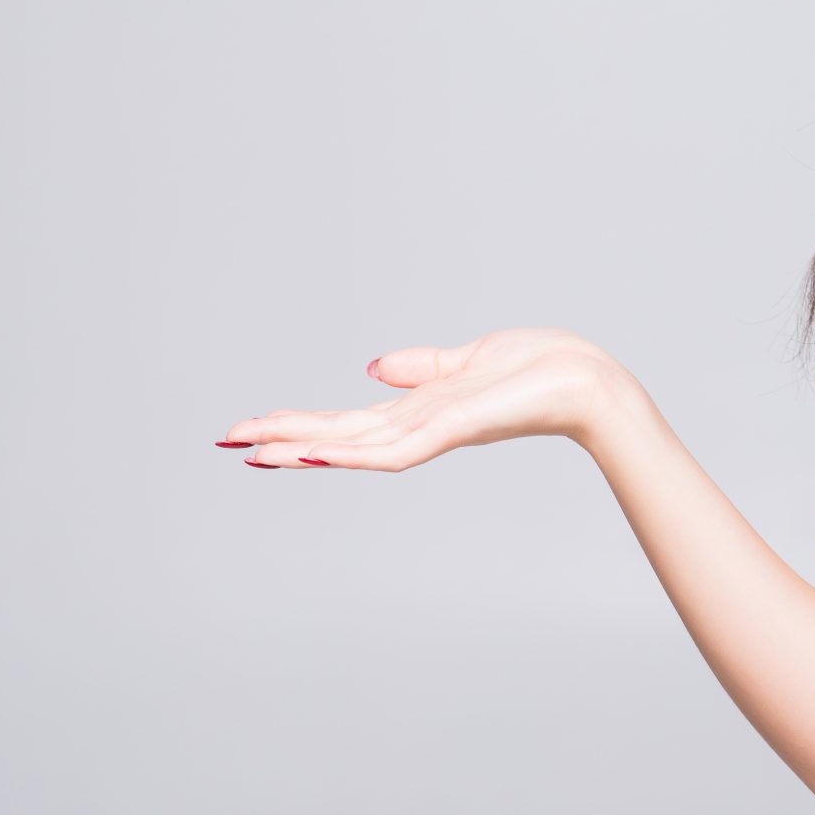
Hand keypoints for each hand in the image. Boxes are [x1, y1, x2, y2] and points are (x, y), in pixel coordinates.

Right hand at [218, 327, 629, 470]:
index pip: (345, 422)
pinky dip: (357, 454)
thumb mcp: (468, 359)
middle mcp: (419, 428)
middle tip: (224, 443)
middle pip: (337, 437)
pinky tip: (319, 454)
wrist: (590, 382)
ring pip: (356, 448)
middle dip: (282, 439)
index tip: (248, 429)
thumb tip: (374, 367)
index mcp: (418, 412)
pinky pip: (398, 449)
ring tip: (256, 453)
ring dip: (304, 450)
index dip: (297, 425)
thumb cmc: (542, 369)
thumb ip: (421, 368)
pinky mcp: (456, 428)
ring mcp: (435, 432)